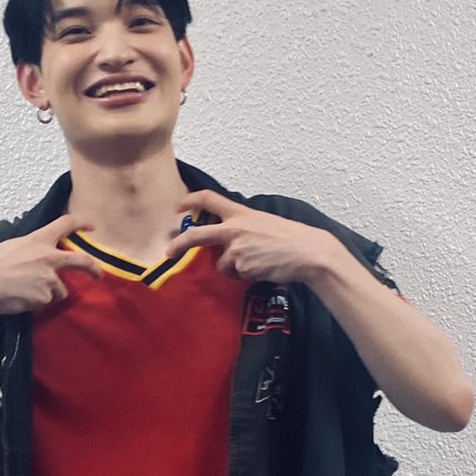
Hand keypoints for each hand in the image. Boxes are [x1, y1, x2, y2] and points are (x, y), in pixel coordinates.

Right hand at [0, 213, 108, 318]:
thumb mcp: (13, 247)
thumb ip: (33, 250)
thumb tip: (41, 258)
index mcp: (39, 239)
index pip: (66, 224)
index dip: (81, 223)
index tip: (91, 226)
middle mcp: (49, 257)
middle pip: (82, 261)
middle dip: (93, 269)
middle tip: (97, 276)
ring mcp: (50, 278)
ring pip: (60, 291)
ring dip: (49, 294)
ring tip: (26, 291)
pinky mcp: (46, 296)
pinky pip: (46, 303)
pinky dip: (37, 304)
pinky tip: (21, 299)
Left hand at [159, 188, 344, 284]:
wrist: (307, 252)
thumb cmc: (290, 237)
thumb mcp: (263, 222)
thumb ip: (242, 227)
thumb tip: (226, 242)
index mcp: (241, 213)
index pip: (209, 199)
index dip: (191, 200)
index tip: (179, 207)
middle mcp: (234, 228)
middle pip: (197, 236)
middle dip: (179, 244)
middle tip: (168, 253)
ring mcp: (236, 249)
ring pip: (222, 264)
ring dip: (234, 268)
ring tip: (258, 262)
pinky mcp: (241, 267)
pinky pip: (236, 275)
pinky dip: (246, 276)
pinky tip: (263, 269)